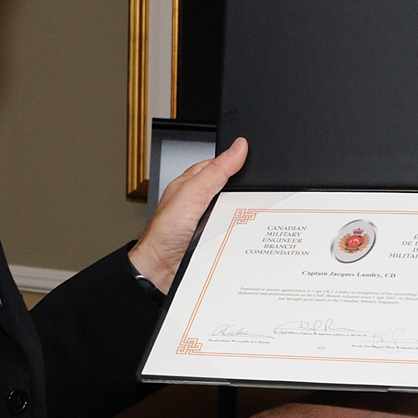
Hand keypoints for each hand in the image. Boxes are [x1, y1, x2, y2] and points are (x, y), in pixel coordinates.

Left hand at [129, 138, 247, 293]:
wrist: (160, 270)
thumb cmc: (163, 233)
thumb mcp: (192, 193)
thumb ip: (215, 171)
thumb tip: (238, 147)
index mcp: (194, 182)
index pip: (224, 164)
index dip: (240, 164)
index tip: (257, 166)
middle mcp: (202, 200)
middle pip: (234, 190)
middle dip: (245, 194)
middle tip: (250, 198)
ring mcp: (210, 219)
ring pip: (238, 212)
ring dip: (244, 216)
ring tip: (245, 218)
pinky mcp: (216, 238)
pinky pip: (236, 231)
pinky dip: (242, 233)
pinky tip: (243, 235)